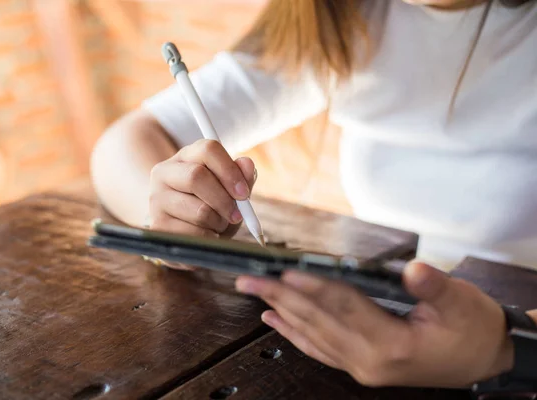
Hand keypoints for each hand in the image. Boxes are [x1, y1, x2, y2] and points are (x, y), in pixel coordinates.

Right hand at [149, 139, 255, 269]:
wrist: (183, 231)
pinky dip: (208, 237)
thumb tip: (247, 164)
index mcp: (186, 156)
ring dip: (218, 222)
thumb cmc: (211, 206)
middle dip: (224, 200)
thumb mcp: (229, 190)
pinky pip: (191, 233)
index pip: (207, 149)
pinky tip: (207, 235)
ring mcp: (156, 199)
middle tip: (237, 215)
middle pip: (196, 176)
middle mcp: (164, 173)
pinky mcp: (156, 225)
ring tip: (218, 224)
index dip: (229, 171)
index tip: (244, 193)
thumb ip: (241, 176)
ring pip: (198, 209)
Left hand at [235, 262, 513, 387]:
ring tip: (254, 291)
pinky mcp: (360, 365)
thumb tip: (412, 270)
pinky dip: (294, 333)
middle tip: (249, 278)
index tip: (285, 271)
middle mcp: (370, 360)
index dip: (314, 286)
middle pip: (317, 320)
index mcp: (393, 344)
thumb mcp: (463, 302)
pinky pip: (318, 349)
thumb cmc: (472, 330)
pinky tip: (275, 320)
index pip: (344, 307)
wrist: (484, 359)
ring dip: (281, 310)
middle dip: (280, 296)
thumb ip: (434, 286)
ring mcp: (362, 366)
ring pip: (312, 334)